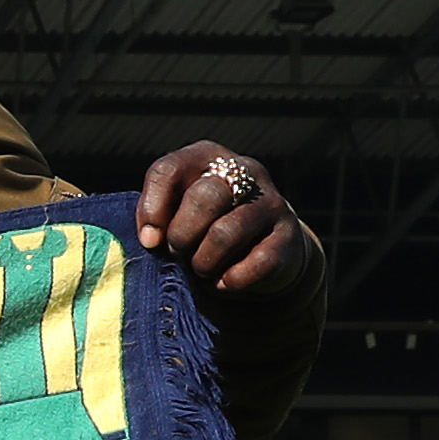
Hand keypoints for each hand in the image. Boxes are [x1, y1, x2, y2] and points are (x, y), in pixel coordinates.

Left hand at [134, 145, 320, 312]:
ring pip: (226, 232)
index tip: (149, 240)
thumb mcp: (177, 213)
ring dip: (204, 261)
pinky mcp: (289, 234)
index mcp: (207, 157)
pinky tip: (224, 281)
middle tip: (178, 253)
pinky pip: (258, 261)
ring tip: (201, 269)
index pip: (169, 170)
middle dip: (181, 235)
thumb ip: (157, 217)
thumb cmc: (205, 228)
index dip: (152, 209)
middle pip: (203, 198)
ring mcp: (271, 201)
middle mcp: (244, 172)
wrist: (264, 249)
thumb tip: (151, 239)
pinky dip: (233, 279)